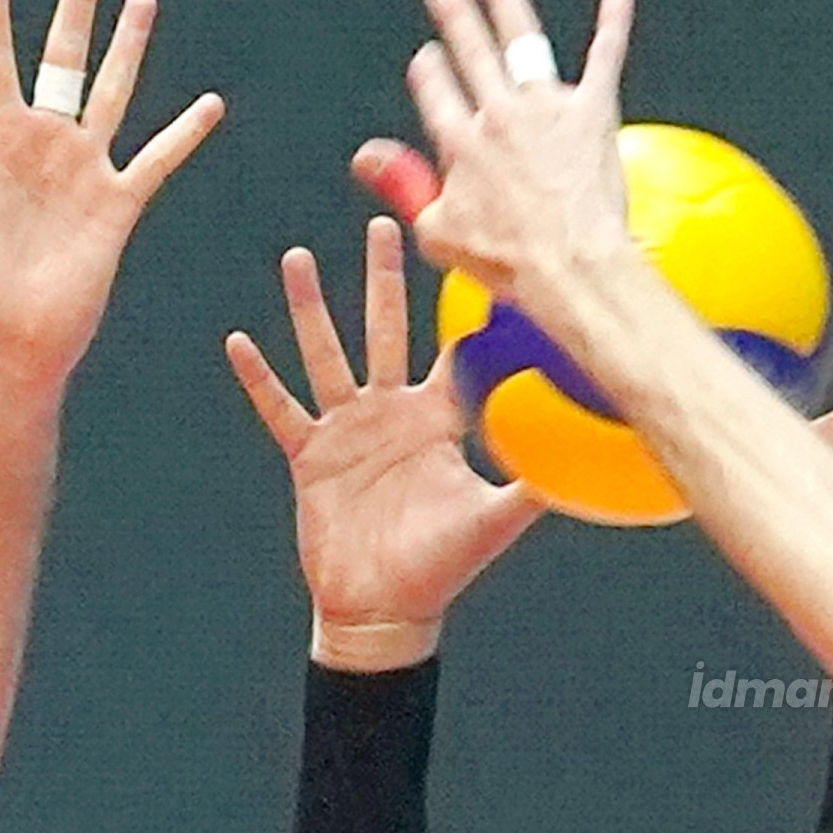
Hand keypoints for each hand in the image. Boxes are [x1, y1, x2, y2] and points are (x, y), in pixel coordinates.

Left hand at [0, 0, 223, 388]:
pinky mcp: (115, 208)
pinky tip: (208, 106)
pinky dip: (181, 134)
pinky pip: (154, 161)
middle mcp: (39, 146)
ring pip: (111, 92)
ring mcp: (81, 173)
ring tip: (142, 0)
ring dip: (128, 47)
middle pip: (63, 57)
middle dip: (78, 6)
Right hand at [226, 218, 543, 671]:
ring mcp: (346, 429)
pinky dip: (259, 378)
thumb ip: (534, 483)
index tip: (466, 257)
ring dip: (310, 308)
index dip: (457, 307)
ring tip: (297, 259)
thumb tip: (593, 459)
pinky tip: (239, 341)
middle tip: (382, 224)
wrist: (385, 608)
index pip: (447, 349)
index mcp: (434, 418)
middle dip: (382, 277)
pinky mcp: (309, 455)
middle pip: (383, 329)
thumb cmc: (441, 566)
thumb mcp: (494, 520)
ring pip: (326, 353)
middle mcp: (389, 412)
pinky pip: (280, 408)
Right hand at [404, 0, 637, 304]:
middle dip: (455, 13)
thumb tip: (366, 156)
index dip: (430, 72)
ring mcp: (546, 108)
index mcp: (459, 143)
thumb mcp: (437, 230)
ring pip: (521, 38)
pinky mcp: (593, 110)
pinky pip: (604, 54)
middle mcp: (498, 114)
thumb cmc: (509, 260)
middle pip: (470, 51)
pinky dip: (612, 19)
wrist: (570, 265)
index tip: (428, 58)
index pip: (436, 91)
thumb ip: (404, 184)